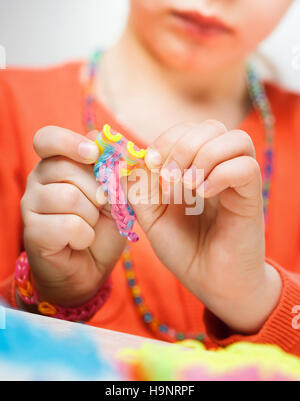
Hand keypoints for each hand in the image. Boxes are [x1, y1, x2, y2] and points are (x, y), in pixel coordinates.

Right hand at [21, 127, 125, 306]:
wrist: (91, 265)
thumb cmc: (102, 225)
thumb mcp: (114, 193)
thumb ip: (112, 168)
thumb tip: (109, 141)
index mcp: (56, 163)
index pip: (48, 138)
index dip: (70, 141)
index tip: (93, 154)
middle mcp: (38, 180)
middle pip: (65, 168)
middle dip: (95, 190)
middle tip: (101, 206)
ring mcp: (31, 205)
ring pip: (68, 197)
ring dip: (91, 216)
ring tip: (90, 225)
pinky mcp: (32, 231)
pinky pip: (69, 225)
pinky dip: (85, 236)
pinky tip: (81, 241)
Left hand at [133, 121, 281, 333]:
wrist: (211, 281)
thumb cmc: (184, 249)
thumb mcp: (151, 217)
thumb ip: (138, 189)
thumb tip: (126, 161)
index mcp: (195, 168)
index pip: (186, 130)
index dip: (166, 140)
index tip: (151, 164)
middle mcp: (219, 168)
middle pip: (212, 127)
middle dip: (183, 146)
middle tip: (169, 178)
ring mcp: (237, 181)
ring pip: (236, 139)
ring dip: (204, 156)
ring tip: (189, 186)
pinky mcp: (251, 198)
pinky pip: (246, 167)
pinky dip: (221, 174)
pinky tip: (204, 194)